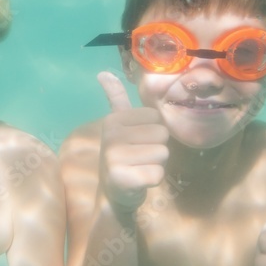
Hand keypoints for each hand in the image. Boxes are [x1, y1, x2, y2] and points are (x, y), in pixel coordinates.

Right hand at [97, 71, 168, 212]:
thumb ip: (114, 98)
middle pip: (162, 135)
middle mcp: (111, 136)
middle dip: (156, 149)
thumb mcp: (118, 125)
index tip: (136, 142)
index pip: (156, 118)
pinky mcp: (122, 179)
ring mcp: (114, 158)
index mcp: (113, 120)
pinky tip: (139, 181)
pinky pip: (157, 174)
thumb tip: (102, 72)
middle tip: (138, 158)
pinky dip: (153, 180)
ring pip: (163, 154)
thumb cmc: (123, 155)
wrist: (113, 193)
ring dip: (155, 165)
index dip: (153, 133)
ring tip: (138, 168)